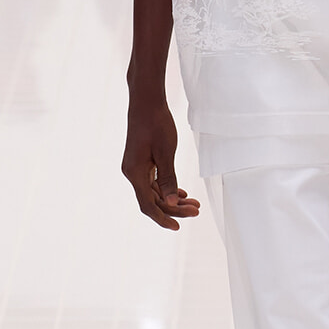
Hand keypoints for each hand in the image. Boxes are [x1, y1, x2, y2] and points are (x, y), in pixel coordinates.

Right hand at [122, 99, 200, 229]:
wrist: (146, 101)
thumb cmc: (156, 123)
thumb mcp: (166, 152)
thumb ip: (169, 178)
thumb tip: (172, 202)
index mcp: (135, 173)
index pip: (148, 205)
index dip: (162, 218)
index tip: (177, 227)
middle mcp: (132, 173)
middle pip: (153, 200)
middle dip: (174, 208)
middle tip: (196, 211)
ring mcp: (136, 168)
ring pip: (154, 192)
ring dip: (173, 199)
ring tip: (194, 204)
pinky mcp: (141, 162)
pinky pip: (154, 182)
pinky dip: (168, 189)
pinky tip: (182, 193)